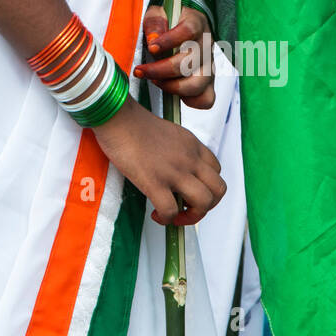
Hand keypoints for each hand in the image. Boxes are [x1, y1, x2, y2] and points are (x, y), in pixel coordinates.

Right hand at [93, 97, 225, 225]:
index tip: (191, 191)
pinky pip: (170, 211)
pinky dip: (166, 219)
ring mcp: (174, 171)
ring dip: (191, 217)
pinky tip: (155, 214)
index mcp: (192, 145)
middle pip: (218, 190)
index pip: (216, 171)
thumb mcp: (168, 132)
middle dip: (207, 206)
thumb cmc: (133, 122)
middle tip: (187, 208)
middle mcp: (189, 159)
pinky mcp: (155, 182)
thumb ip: (178, 150)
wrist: (116, 115)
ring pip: (204, 203)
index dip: (207, 187)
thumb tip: (173, 171)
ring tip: (175, 215)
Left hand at [134, 4, 215, 110]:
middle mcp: (207, 45)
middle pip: (189, 62)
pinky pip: (206, 99)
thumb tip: (153, 39)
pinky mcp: (208, 83)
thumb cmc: (166, 20)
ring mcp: (210, 65)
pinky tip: (171, 92)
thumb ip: (154, 22)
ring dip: (172, 87)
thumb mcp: (157, 12)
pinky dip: (189, 101)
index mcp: (197, 23)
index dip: (170, 41)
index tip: (151, 47)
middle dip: (160, 70)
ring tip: (153, 81)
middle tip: (140, 70)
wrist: (179, 26)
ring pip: (198, 84)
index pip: (189, 31)